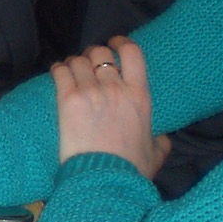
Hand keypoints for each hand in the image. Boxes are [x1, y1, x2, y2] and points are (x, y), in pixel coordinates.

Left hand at [53, 37, 168, 177]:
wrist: (104, 178)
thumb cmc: (131, 169)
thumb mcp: (156, 154)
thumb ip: (161, 141)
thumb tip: (163, 137)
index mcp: (140, 96)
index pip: (133, 53)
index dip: (121, 42)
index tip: (114, 43)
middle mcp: (116, 88)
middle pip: (100, 53)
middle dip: (92, 55)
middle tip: (88, 65)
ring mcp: (91, 92)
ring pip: (78, 60)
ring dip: (74, 63)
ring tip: (71, 72)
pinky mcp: (68, 100)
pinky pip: (60, 71)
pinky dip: (59, 69)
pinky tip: (58, 74)